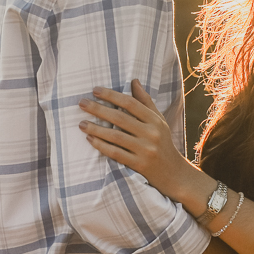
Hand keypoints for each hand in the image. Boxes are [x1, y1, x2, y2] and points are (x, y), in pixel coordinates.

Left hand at [78, 80, 189, 195]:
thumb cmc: (162, 142)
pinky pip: (116, 153)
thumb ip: (145, 102)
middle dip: (98, 109)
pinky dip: (101, 145)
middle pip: (120, 118)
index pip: (131, 103)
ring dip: (96, 129)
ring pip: (115, 136)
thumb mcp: (158, 121)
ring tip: (81, 123)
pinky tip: (90, 139)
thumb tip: (134, 81)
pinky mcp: (139, 165)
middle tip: (81, 103)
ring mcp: (145, 150)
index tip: (95, 90)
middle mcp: (151, 134)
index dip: (112, 95)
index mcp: (155, 121)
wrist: (172, 172)